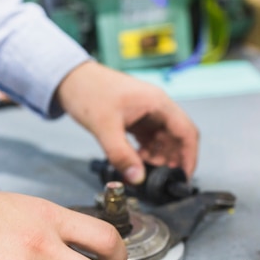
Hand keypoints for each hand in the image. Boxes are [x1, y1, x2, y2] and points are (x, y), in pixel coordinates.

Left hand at [57, 61, 198, 183]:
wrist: (70, 78)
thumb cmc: (88, 91)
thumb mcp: (105, 127)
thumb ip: (121, 155)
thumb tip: (136, 178)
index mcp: (157, 103)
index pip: (186, 132)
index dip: (189, 157)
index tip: (184, 177)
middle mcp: (156, 107)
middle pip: (177, 138)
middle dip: (172, 160)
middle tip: (162, 180)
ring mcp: (146, 113)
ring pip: (162, 140)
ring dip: (158, 158)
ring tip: (146, 173)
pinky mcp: (135, 119)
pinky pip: (148, 139)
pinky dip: (146, 153)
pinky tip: (137, 163)